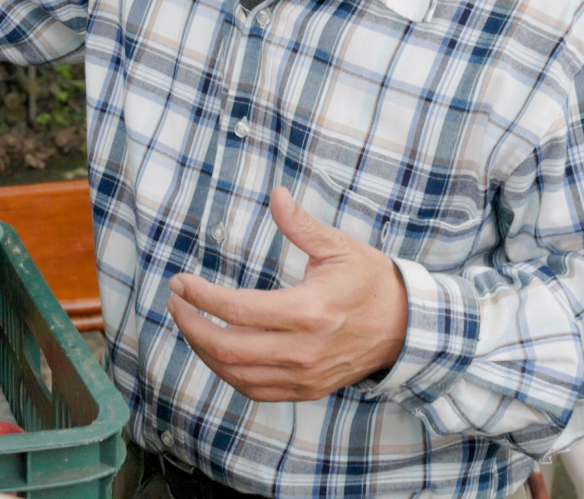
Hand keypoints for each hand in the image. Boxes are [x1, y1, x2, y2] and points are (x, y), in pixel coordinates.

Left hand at [167, 185, 407, 401]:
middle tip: (176, 302)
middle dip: (191, 325)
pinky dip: (227, 373)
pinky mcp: (307, 389)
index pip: (237, 310)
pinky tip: (216, 351)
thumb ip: (301, 225)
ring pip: (236, 374)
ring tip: (189, 324)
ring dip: (203, 350)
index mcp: (309, 311)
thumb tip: (276, 194)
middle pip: (228, 348)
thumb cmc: (371, 282)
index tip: (179, 282)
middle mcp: (303, 350)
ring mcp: (305, 375)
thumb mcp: (339, 246)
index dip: (200, 297)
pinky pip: (255, 390)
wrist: (407, 328)